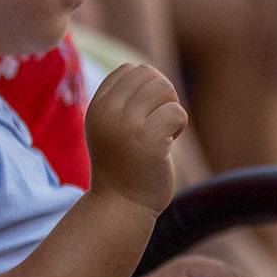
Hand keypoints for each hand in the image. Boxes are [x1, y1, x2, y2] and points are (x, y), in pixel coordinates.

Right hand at [84, 63, 185, 215]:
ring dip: (171, 110)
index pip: (129, 70)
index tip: (143, 114)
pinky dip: (179, 127)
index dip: (145, 87)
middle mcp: (108, 112)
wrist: (120, 206)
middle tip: (157, 124)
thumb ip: (124, 99)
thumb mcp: (112, 126)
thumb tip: (150, 72)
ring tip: (161, 134)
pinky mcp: (149, 141)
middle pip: (149, 75)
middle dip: (162, 96)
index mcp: (97, 106)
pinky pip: (176, 112)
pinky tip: (166, 145)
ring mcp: (127, 126)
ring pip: (164, 89)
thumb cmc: (123, 164)